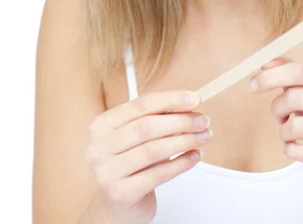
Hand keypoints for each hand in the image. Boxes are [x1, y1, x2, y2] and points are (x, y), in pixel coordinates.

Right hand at [86, 90, 210, 223]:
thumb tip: (189, 104)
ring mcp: (108, 172)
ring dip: (185, 141)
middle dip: (181, 121)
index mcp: (102, 125)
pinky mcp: (121, 193)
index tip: (193, 98)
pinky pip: (159, 174)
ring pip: (154, 150)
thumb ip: (157, 118)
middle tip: (203, 120)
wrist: (116, 203)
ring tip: (203, 137)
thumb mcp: (137, 136)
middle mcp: (99, 147)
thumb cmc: (130, 162)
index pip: (140, 105)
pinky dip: (181, 163)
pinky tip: (195, 156)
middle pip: (147, 127)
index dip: (170, 100)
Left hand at [249, 58, 302, 184]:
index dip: (272, 76)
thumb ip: (291, 72)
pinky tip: (296, 148)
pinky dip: (290, 150)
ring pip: (298, 126)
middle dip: (277, 107)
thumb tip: (266, 63)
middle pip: (297, 97)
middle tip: (278, 115)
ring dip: (284, 132)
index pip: (301, 71)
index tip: (253, 85)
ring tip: (288, 133)